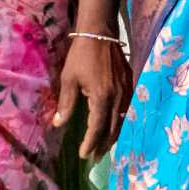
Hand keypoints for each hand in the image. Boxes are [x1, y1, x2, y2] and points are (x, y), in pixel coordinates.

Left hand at [52, 33, 132, 158]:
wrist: (100, 32)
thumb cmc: (81, 55)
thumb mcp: (69, 78)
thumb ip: (66, 103)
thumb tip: (58, 123)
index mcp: (102, 96)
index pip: (97, 127)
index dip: (90, 143)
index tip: (83, 154)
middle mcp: (118, 97)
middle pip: (113, 128)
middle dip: (103, 145)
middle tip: (94, 157)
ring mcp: (127, 91)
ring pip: (122, 121)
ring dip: (113, 136)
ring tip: (103, 147)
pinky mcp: (130, 85)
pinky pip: (127, 110)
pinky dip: (120, 122)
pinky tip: (114, 127)